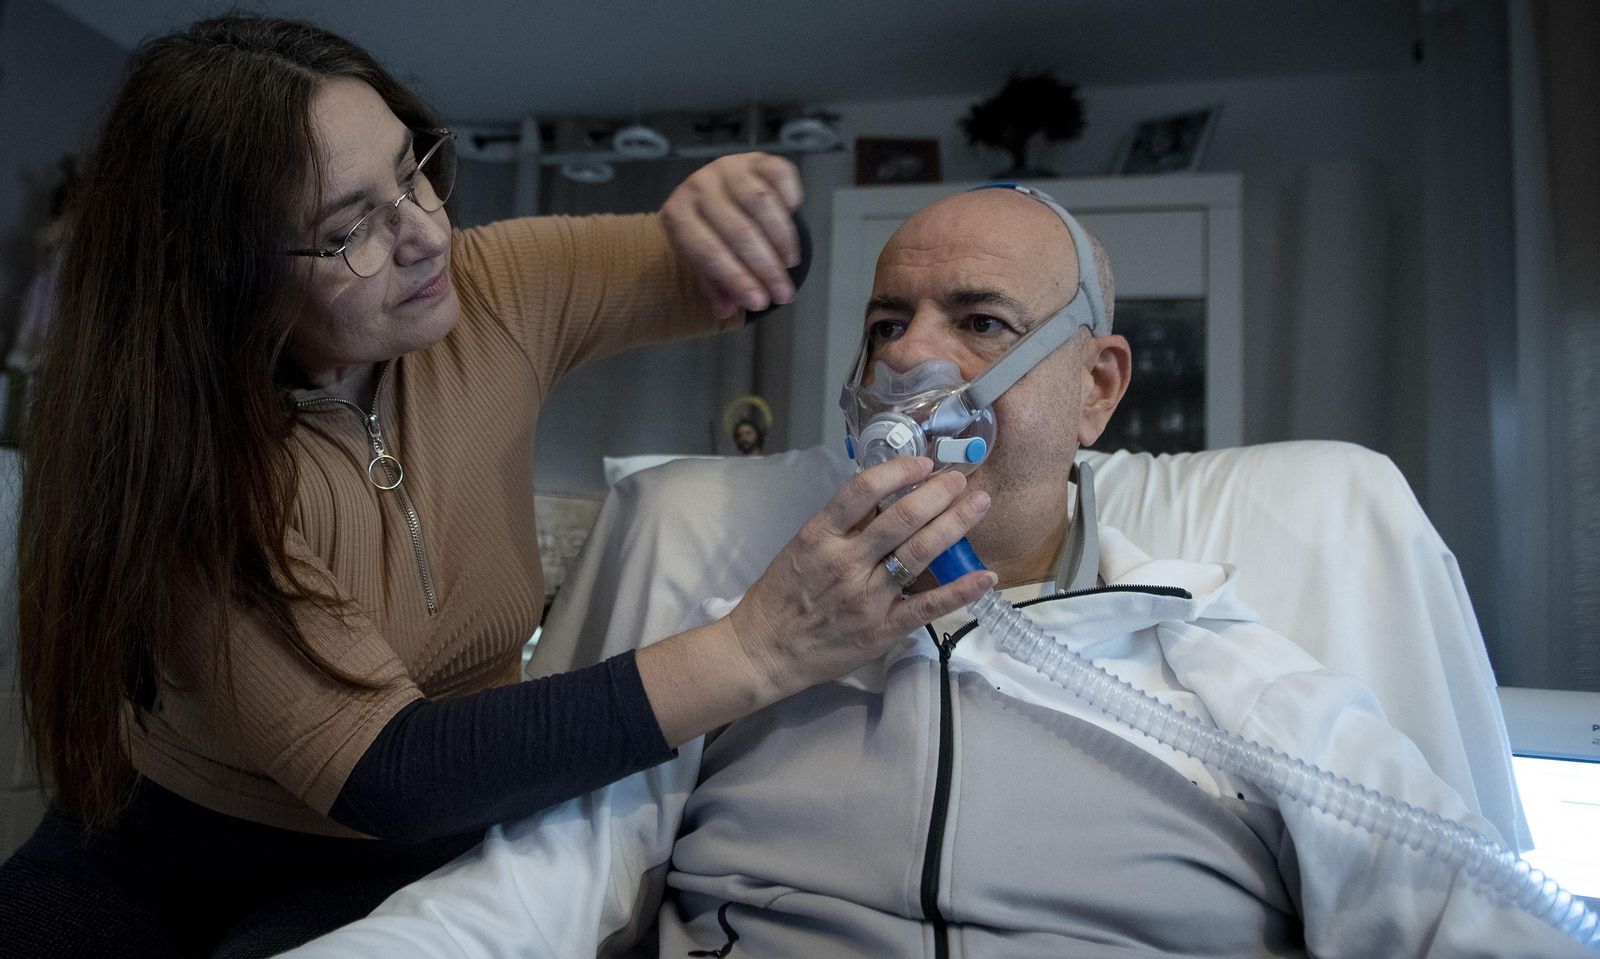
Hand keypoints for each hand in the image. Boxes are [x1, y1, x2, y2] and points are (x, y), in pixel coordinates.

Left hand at [660, 153, 802, 318]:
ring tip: (790, 264)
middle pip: (737, 230)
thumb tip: (726, 312)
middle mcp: (699, 185)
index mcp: (677, 214)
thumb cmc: (707, 231)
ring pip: (761, 203)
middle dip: (766, 267)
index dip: (736, 279)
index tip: (760, 303)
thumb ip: (714, 285)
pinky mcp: (757, 158)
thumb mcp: (701, 260)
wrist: (713, 190)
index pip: (707, 250)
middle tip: (785, 293)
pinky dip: (791, 200)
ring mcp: (728, 166)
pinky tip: (792, 220)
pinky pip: (781, 176)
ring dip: (782, 239)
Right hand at [727, 458, 997, 699]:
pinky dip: (960, 591)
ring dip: (955, 525)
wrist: (766, 648)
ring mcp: (866, 597)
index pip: (863, 490)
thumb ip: (842, 525)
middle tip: (961, 479)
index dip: (899, 471)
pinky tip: (985, 576)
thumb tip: (886, 497)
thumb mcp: (802, 547)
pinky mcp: (882, 629)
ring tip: (978, 505)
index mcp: (820, 536)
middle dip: (938, 493)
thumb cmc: (782, 595)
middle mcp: (845, 563)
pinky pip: (927, 607)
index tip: (923, 464)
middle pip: (901, 518)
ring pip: (919, 554)